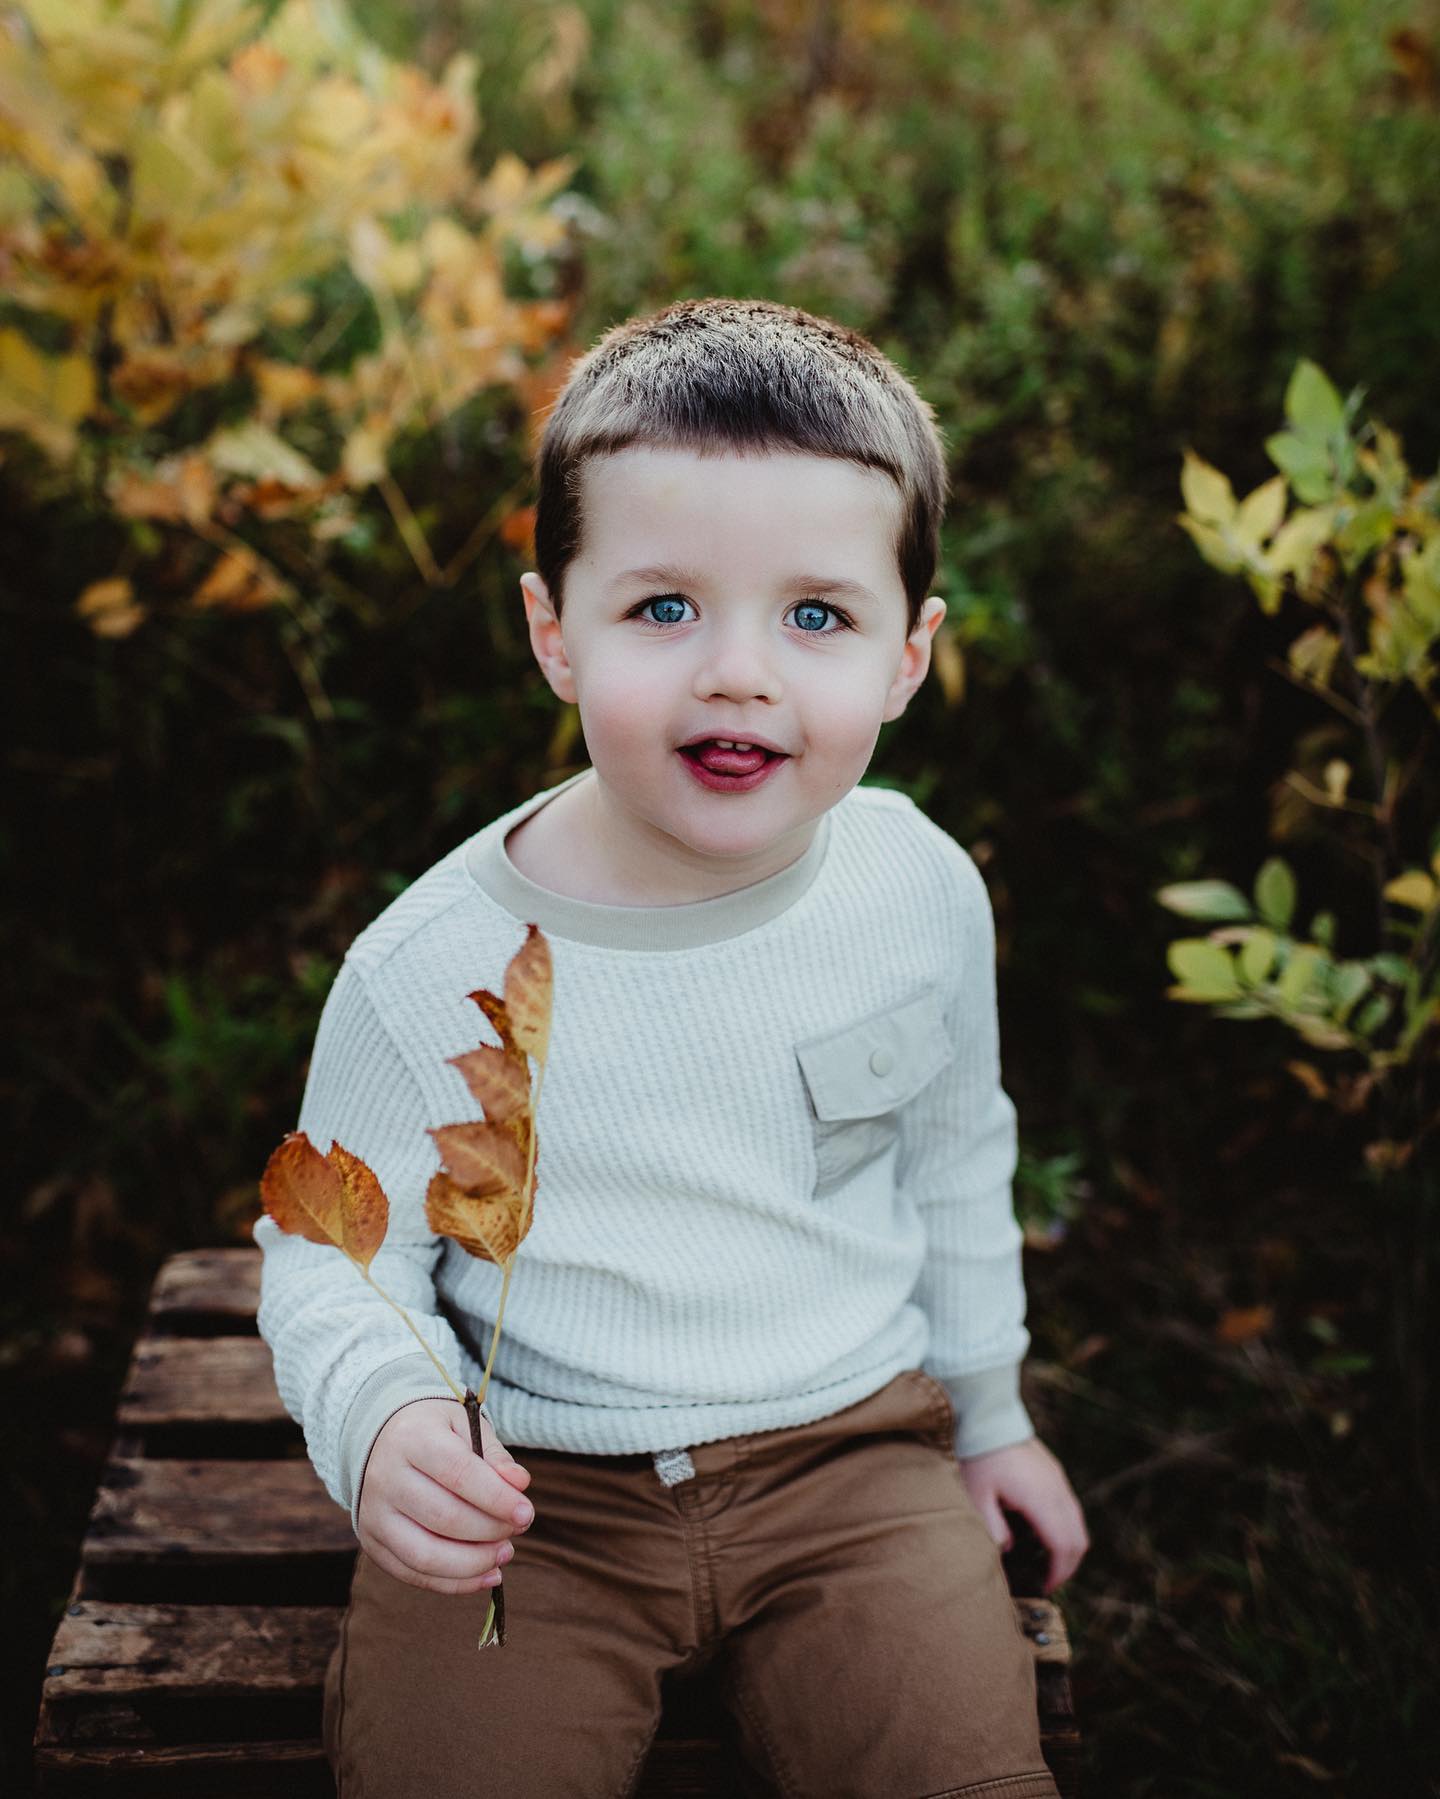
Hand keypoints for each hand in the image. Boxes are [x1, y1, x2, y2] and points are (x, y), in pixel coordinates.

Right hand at [357, 1398, 533, 1594]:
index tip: (525, 1512)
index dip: (496, 1498)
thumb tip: (519, 1484)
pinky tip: (486, 1574)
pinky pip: (413, 1574)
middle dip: (490, 1530)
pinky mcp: (372, 1543)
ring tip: (504, 1553)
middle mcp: (385, 1478)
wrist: (381, 1438)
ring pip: (425, 1555)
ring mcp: (374, 1515)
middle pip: (444, 1518)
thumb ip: (493, 1455)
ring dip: (474, 1563)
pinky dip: (454, 1583)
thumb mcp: (465, 1425)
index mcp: (412, 1438)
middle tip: (517, 1529)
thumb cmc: (434, 1431)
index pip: (458, 1474)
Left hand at [957, 1436, 1087, 1594]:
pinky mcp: (1054, 1472)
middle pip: (1079, 1539)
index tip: (1043, 1588)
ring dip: (1066, 1547)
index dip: (1058, 1573)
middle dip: (1067, 1566)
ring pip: (1078, 1524)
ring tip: (1041, 1560)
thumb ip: (992, 1527)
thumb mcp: (976, 1495)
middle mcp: (1056, 1489)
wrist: (985, 1416)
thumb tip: (1008, 1550)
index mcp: (1041, 1498)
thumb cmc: (977, 1456)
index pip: (1064, 1546)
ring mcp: (1058, 1479)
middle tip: (1045, 1581)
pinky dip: (1063, 1528)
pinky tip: (1037, 1532)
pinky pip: (1069, 1508)